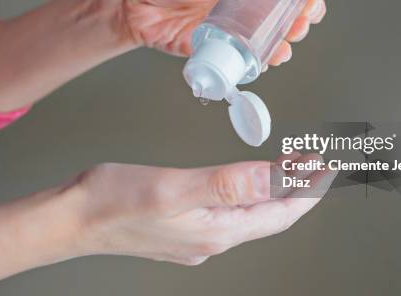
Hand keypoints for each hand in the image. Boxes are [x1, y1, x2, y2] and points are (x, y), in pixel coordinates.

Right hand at [70, 154, 336, 264]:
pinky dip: (249, 194)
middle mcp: (213, 237)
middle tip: (317, 163)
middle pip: (271, 215)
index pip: (281, 211)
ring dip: (275, 192)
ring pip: (252, 214)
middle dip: (299, 190)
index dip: (309, 189)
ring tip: (292, 170)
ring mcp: (198, 235)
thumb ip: (227, 184)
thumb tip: (276, 180)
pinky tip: (245, 185)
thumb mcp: (174, 187)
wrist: (70, 220)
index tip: (330, 166)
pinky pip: (231, 212)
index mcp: (218, 228)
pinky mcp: (184, 228)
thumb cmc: (113, 201)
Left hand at [100, 0, 326, 65]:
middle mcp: (236, 6)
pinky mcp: (210, 49)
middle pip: (276, 18)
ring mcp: (225, 29)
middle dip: (294, 24)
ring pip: (260, 42)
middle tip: (298, 28)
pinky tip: (261, 66)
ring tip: (282, 51)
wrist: (127, 2)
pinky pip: (235, 60)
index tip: (309, 3)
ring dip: (276, 47)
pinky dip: (251, 65)